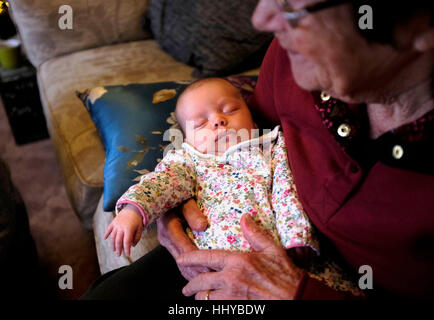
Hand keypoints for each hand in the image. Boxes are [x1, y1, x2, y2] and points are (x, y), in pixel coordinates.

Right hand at [104, 205, 143, 256]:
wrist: (132, 208)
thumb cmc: (137, 220)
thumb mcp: (140, 228)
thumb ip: (137, 237)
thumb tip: (132, 245)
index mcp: (129, 229)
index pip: (127, 242)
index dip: (127, 249)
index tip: (127, 255)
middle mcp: (121, 227)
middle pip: (118, 241)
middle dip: (118, 249)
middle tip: (119, 255)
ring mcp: (116, 225)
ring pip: (112, 236)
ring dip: (112, 244)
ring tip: (114, 250)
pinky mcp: (113, 222)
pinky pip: (108, 229)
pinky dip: (106, 234)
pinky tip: (105, 239)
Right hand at [157, 199, 209, 279]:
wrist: (165, 195)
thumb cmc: (178, 196)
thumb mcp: (186, 201)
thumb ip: (193, 213)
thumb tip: (202, 226)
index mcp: (169, 226)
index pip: (184, 247)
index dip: (197, 258)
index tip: (209, 266)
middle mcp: (166, 237)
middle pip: (182, 259)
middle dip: (197, 270)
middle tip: (212, 278)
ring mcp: (167, 242)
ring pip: (180, 263)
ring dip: (193, 273)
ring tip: (207, 282)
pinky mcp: (171, 245)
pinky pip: (180, 260)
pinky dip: (189, 270)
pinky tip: (199, 276)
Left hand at [177, 214, 302, 299]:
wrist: (296, 298)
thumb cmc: (285, 275)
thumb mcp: (272, 250)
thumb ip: (255, 233)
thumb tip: (245, 217)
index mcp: (237, 261)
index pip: (206, 258)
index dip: (189, 258)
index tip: (181, 259)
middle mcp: (231, 279)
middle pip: (200, 283)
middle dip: (189, 287)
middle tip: (186, 289)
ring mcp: (232, 297)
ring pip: (205, 299)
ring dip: (201, 298)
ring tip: (200, 297)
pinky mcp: (236, 309)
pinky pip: (215, 309)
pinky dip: (211, 307)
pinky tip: (213, 304)